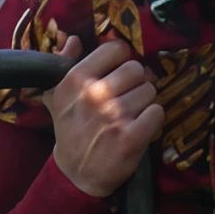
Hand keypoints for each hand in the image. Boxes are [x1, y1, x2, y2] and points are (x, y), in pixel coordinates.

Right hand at [42, 41, 163, 197]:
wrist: (76, 174)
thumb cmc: (70, 131)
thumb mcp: (57, 97)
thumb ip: (64, 65)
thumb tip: (73, 39)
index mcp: (75, 80)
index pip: (116, 50)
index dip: (122, 61)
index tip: (118, 75)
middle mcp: (94, 95)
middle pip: (137, 70)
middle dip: (136, 84)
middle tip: (126, 99)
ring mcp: (113, 116)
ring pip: (150, 91)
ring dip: (144, 104)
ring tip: (131, 116)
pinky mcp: (131, 137)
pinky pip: (157, 112)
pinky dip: (153, 121)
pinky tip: (140, 128)